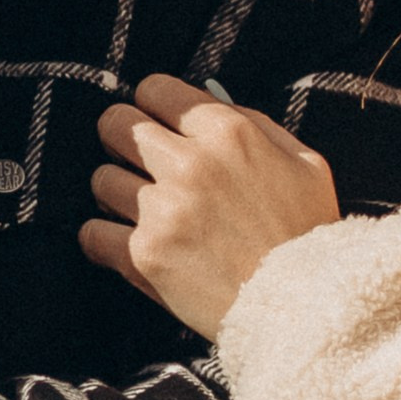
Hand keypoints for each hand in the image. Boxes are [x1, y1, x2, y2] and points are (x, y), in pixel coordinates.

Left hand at [81, 73, 341, 338]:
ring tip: (141, 210)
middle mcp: (191, 164)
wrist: (305, 309)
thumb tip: (210, 103)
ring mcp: (164, 210)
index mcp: (229, 133)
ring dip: (117, 193)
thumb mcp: (305, 163)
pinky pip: (92, 233)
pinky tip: (123, 243)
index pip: (155, 89)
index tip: (156, 123)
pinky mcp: (144, 255)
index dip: (152, 105)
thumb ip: (257, 125)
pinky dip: (103, 239)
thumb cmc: (308, 236)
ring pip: (101, 178)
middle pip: (115, 125)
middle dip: (122, 140)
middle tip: (137, 161)